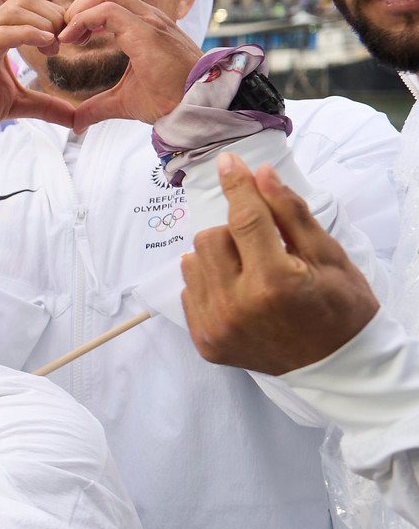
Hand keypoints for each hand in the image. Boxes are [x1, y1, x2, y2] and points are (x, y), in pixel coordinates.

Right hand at [0, 0, 75, 135]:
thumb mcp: (15, 105)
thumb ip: (44, 105)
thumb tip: (75, 119)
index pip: (26, 7)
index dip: (53, 17)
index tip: (67, 42)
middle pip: (23, 1)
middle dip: (52, 16)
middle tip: (64, 43)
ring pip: (14, 11)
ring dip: (43, 24)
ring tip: (55, 48)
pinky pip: (2, 34)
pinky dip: (29, 34)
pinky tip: (46, 46)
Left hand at [59, 0, 203, 132]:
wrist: (197, 107)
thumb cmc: (169, 100)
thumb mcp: (124, 101)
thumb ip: (98, 106)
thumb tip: (76, 123)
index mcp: (143, 25)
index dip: (81, 14)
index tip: (68, 40)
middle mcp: (147, 16)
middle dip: (76, 7)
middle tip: (65, 37)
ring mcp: (148, 21)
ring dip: (77, 12)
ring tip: (68, 39)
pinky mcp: (147, 32)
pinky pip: (108, 11)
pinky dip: (82, 21)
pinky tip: (73, 41)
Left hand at [182, 155, 379, 374]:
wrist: (337, 366)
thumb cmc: (340, 308)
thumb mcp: (328, 256)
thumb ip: (289, 213)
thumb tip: (260, 175)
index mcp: (274, 282)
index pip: (245, 218)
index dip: (237, 186)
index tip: (228, 163)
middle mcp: (237, 306)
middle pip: (210, 238)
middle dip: (235, 233)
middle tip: (264, 249)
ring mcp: (216, 327)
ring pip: (192, 262)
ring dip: (218, 258)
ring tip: (250, 272)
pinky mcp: (204, 342)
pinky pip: (188, 292)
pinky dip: (210, 284)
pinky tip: (240, 295)